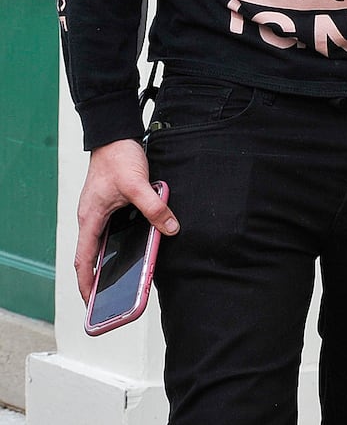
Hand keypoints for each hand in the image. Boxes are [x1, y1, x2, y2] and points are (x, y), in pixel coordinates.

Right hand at [73, 139, 177, 302]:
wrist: (115, 135)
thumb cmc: (118, 158)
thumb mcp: (138, 184)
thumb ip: (154, 207)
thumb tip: (171, 228)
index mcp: (90, 219)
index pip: (84, 260)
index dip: (87, 283)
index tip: (92, 303)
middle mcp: (91, 219)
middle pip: (91, 256)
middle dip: (98, 279)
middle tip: (109, 299)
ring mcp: (98, 212)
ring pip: (102, 243)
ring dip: (109, 261)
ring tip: (121, 280)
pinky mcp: (108, 205)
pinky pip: (111, 230)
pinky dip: (118, 243)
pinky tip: (133, 248)